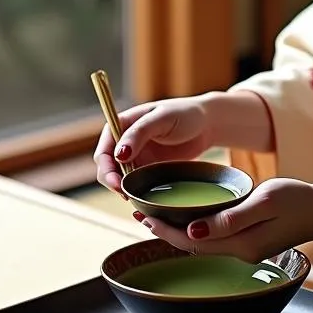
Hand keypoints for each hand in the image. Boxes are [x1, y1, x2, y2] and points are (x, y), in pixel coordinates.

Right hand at [93, 90, 271, 194]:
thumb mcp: (163, 118)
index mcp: (123, 124)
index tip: (116, 181)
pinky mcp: (148, 169)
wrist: (208, 125)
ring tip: (134, 198)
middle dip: (112, 181)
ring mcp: (137, 156)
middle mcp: (125, 141)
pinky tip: (143, 199)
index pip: (104, 149)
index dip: (106, 166)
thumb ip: (140, 133)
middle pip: (107, 167)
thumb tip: (118, 154)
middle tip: (125, 194)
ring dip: (123, 189)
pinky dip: (136, 191)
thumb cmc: (186, 113)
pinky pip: (136, 183)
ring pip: (120, 178)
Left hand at [140, 179, 312, 262]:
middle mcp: (240, 252)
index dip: (165, 230)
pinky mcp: (254, 242)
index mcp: (240, 245)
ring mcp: (247, 249)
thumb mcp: (264, 202)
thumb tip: (195, 231)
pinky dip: (199, 229)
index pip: (190, 241)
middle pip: (192, 246)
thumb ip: (230, 218)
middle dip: (166, 231)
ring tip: (159, 216)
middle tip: (141, 214)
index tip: (143, 215)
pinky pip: (217, 239)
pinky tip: (193, 218)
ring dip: (180, 231)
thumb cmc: (299, 200)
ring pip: (203, 243)